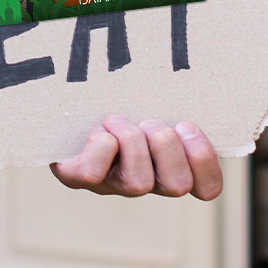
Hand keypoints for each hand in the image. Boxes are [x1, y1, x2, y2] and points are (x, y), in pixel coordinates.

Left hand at [51, 116, 222, 199]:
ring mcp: (111, 184)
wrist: (60, 109)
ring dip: (132, 142)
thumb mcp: (150, 101)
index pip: (207, 188)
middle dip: (166, 146)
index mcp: (170, 167)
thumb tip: (195, 79)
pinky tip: (98, 130)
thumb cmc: (117, 101)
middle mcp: (145, 181)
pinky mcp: (78, 177)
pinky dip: (99, 146)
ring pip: (138, 182)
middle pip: (176, 186)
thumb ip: (174, 101)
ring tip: (118, 121)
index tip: (186, 126)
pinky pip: (93, 173)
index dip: (204, 161)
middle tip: (149, 122)